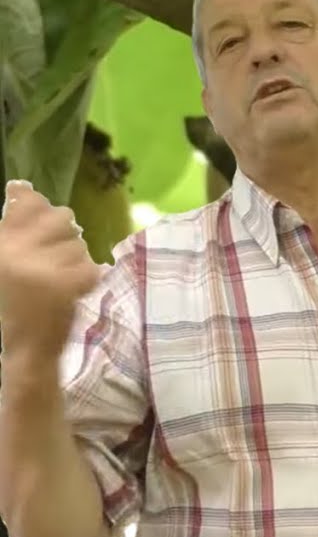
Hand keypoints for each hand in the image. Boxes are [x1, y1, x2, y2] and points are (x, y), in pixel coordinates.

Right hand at [0, 180, 102, 353]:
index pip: (28, 203)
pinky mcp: (67, 284)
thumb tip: (22, 188)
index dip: (36, 203)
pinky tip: (70, 292)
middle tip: (55, 255)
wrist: (23, 349)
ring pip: (79, 244)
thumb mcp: (3, 263)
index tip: (35, 207)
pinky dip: (86, 278)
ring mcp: (43, 267)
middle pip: (61, 218)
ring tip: (57, 279)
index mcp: (1, 245)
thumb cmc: (9, 305)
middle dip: (64, 234)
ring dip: (74, 259)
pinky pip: (90, 266)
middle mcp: (17, 251)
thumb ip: (12, 228)